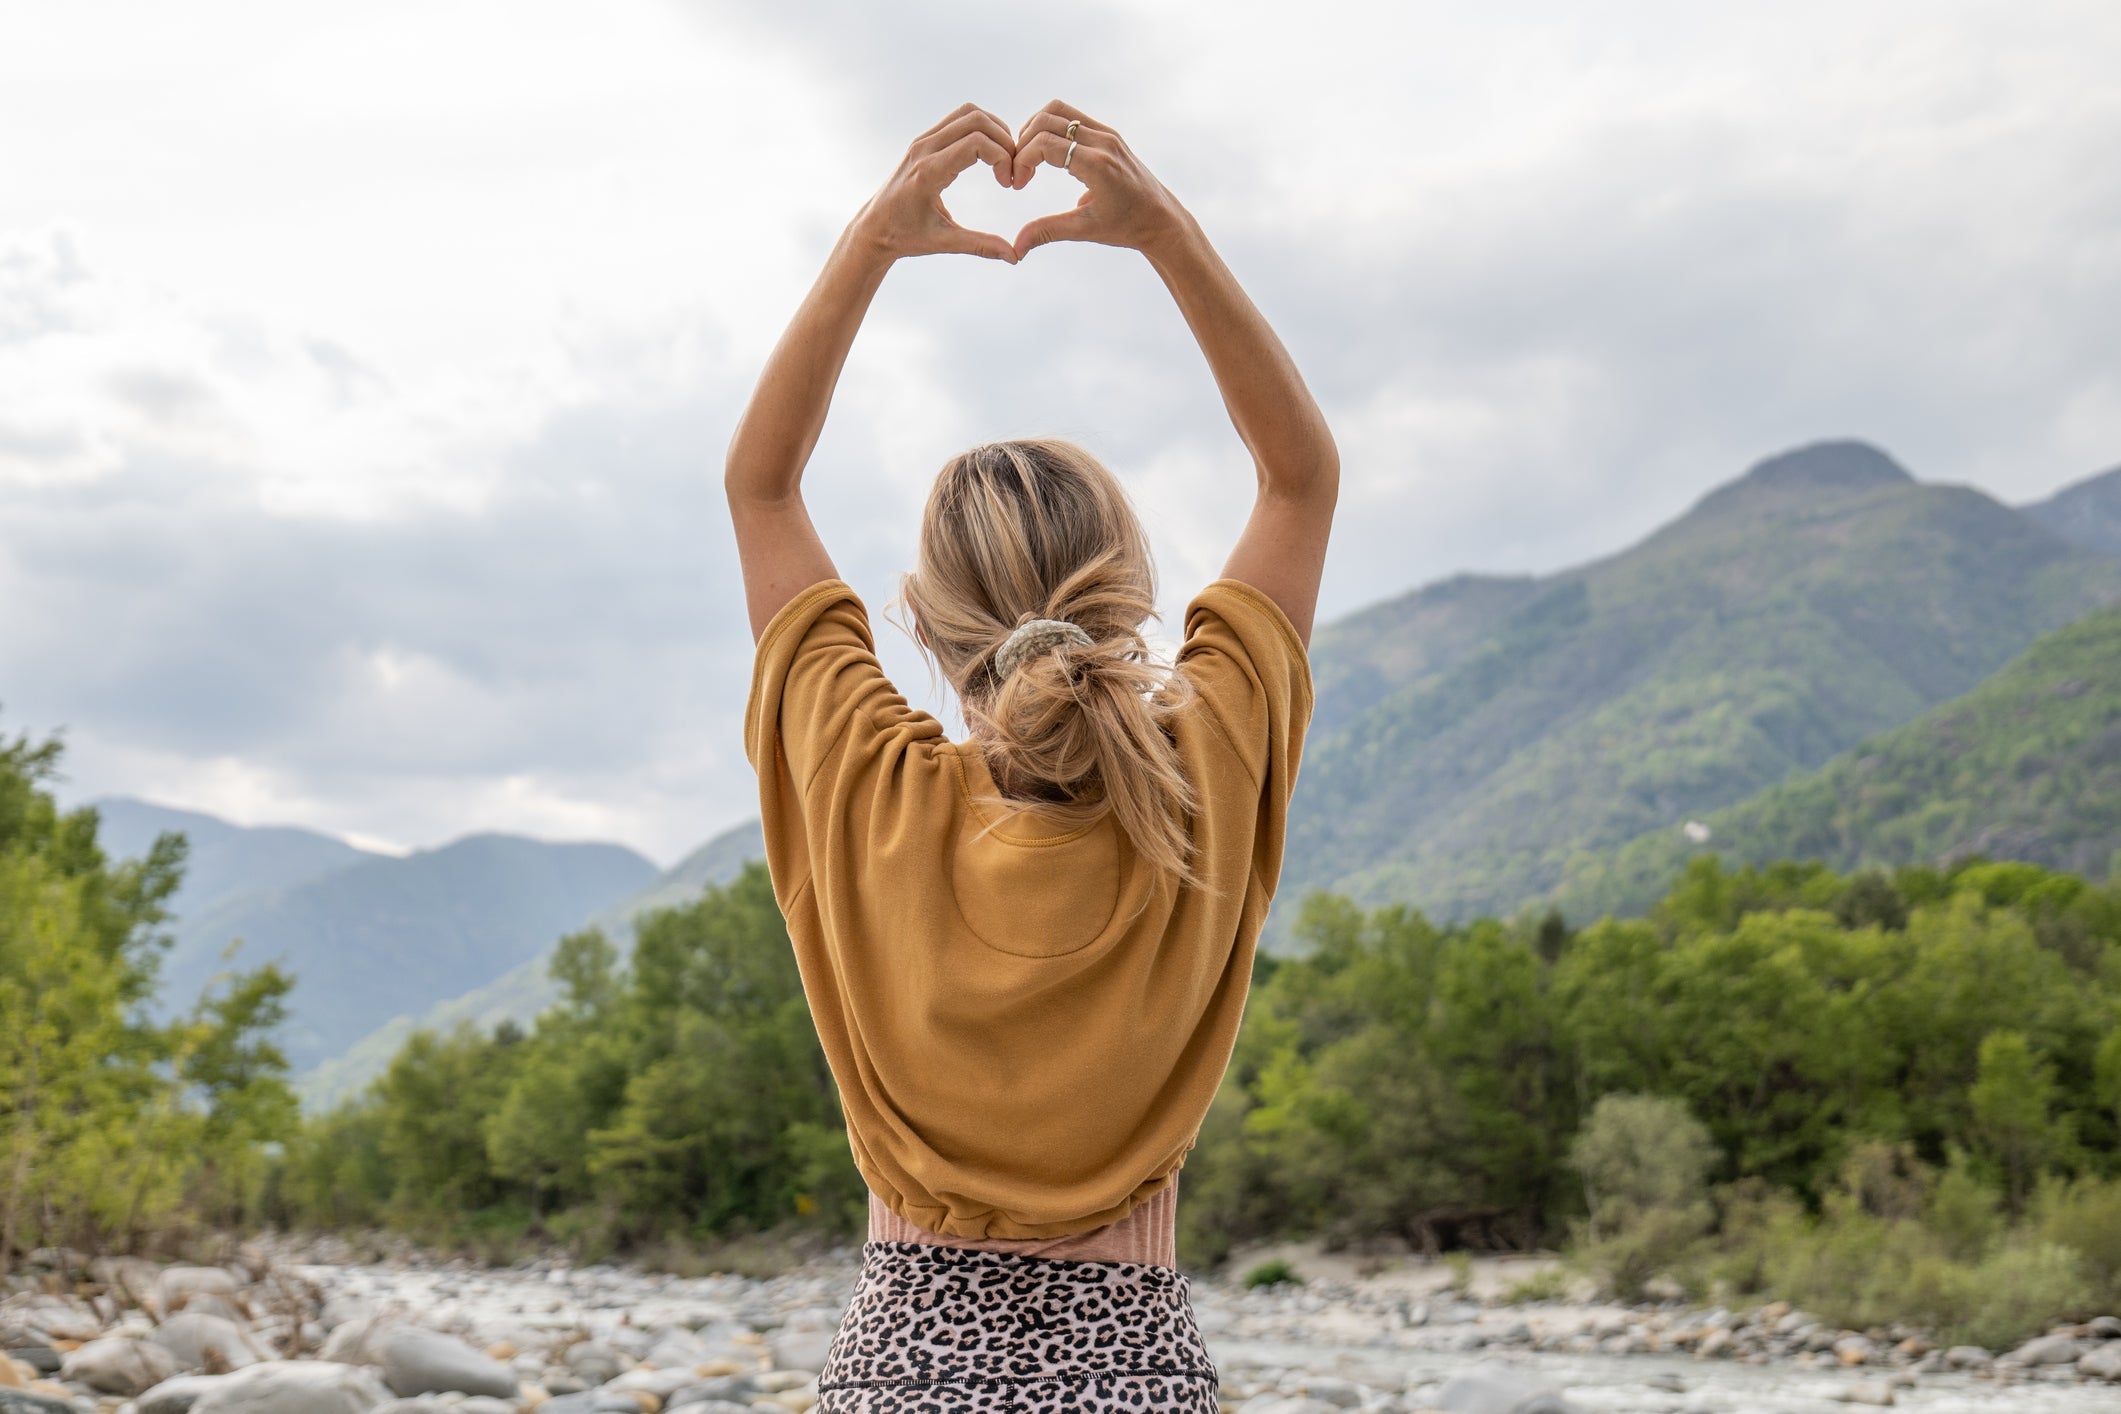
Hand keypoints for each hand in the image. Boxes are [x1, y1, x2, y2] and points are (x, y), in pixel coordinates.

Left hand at [852, 103, 1019, 263]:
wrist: (873, 228)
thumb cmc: (904, 237)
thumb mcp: (943, 243)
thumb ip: (980, 246)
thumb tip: (1014, 256)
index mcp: (928, 172)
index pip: (975, 143)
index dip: (1002, 158)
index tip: (1008, 184)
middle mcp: (924, 149)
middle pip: (975, 120)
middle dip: (1004, 140)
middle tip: (1012, 169)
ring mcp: (922, 141)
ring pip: (968, 113)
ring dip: (994, 130)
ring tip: (1004, 159)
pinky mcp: (924, 140)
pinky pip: (958, 120)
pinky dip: (980, 129)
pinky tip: (989, 155)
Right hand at [1007, 101, 1185, 259]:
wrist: (1161, 219)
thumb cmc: (1127, 227)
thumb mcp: (1085, 230)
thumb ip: (1048, 231)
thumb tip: (1016, 248)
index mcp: (1097, 164)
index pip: (1044, 143)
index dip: (1022, 159)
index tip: (1018, 183)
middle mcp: (1103, 142)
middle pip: (1046, 120)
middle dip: (1023, 143)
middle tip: (1020, 172)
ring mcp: (1107, 134)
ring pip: (1058, 110)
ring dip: (1035, 130)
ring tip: (1029, 159)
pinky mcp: (1109, 134)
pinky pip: (1072, 117)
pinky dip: (1052, 128)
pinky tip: (1047, 155)